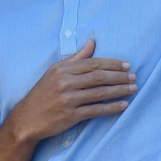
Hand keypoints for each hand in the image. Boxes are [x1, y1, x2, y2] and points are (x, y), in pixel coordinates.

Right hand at [6, 40, 135, 143]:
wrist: (27, 118)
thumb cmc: (43, 93)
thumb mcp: (55, 71)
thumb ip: (76, 58)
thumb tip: (92, 42)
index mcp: (62, 69)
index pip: (93, 63)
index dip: (112, 64)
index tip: (127, 65)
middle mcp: (65, 82)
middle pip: (98, 77)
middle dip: (119, 77)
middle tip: (134, 77)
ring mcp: (68, 99)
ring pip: (100, 93)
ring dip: (119, 91)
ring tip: (133, 89)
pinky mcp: (70, 116)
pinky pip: (96, 110)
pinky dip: (112, 108)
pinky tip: (123, 105)